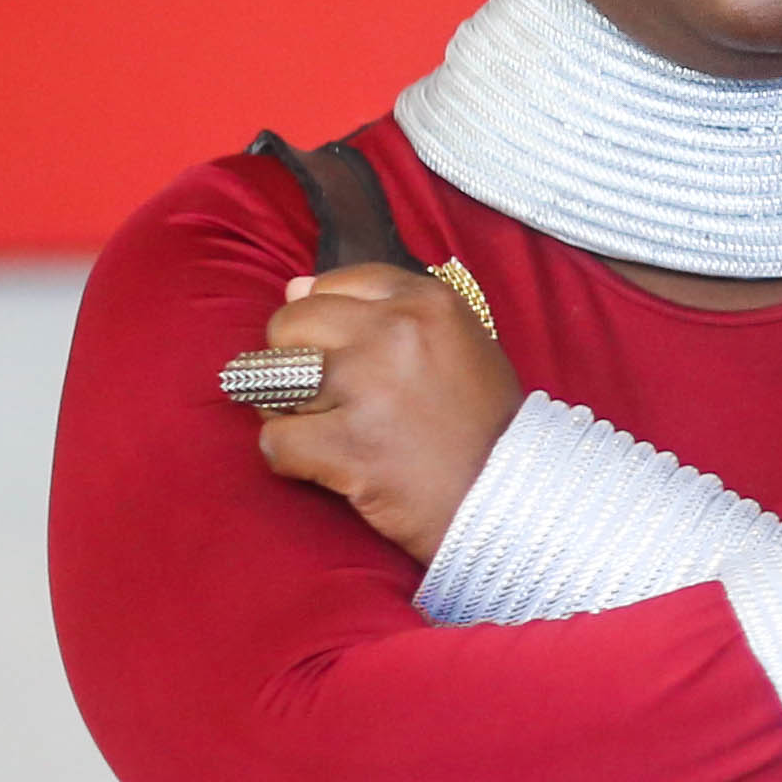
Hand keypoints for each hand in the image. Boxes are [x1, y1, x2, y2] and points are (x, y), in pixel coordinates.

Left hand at [252, 266, 521, 561]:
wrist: (510, 498)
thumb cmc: (483, 423)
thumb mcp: (458, 345)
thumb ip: (383, 312)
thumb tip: (293, 288)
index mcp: (428, 303)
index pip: (332, 284)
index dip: (328, 324)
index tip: (351, 357)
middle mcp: (396, 333)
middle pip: (290, 324)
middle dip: (295, 362)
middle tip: (332, 398)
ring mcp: (369, 387)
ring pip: (271, 379)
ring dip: (289, 409)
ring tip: (330, 430)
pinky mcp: (347, 444)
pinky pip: (274, 440)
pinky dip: (292, 459)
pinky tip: (331, 465)